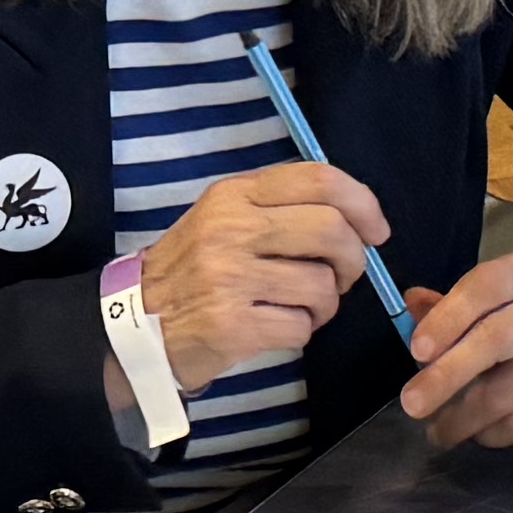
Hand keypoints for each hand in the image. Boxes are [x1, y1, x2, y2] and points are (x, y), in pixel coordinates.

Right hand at [145, 161, 379, 389]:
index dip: (363, 205)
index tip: (376, 231)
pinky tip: (274, 327)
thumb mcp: (226, 218)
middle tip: (340, 277)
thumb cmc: (196, 269)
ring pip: (321, 286)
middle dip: (352, 261)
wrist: (137, 322)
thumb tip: (357, 218)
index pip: (319, 180)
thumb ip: (282, 207)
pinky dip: (300, 332)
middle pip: (332, 231)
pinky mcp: (232, 325)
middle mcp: (231, 230)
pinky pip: (301, 328)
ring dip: (324, 305)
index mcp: (234, 195)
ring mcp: (229, 278)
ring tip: (297, 306)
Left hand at [398, 252, 512, 452]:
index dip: (446, 320)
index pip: (481, 290)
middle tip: (412, 405)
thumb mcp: (492, 304)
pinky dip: (491, 433)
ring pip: (504, 394)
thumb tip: (410, 303)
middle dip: (447, 377)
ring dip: (461, 419)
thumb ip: (449, 307)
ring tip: (439, 431)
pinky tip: (479, 432)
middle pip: (494, 342)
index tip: (416, 352)